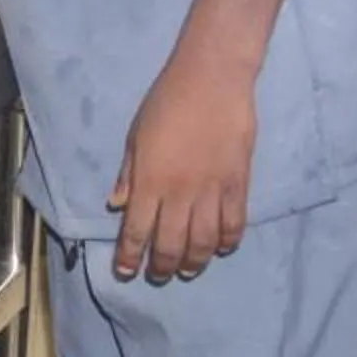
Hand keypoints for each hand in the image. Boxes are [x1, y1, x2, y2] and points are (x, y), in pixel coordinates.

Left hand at [108, 49, 255, 282]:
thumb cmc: (166, 102)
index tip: (126, 272)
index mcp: (150, 180)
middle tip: (158, 276)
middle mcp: (180, 192)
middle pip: (170, 243)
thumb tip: (118, 205)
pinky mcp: (238, 184)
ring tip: (187, 270)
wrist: (211, 81)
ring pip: (204, 241)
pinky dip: (228, 241)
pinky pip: (234, 223)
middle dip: (161, 266)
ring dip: (194, 262)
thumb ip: (129, 173)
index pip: (137, 230)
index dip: (130, 256)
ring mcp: (212, 190)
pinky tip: (222, 248)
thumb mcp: (136, 136)